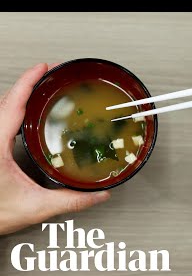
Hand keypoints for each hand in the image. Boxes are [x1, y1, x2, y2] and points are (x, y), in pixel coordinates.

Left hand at [0, 63, 110, 234]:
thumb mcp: (36, 207)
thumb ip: (71, 200)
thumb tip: (97, 194)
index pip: (12, 104)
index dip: (29, 82)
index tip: (43, 68)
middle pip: (6, 101)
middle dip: (29, 84)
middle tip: (49, 73)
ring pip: (1, 109)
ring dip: (21, 96)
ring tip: (41, 89)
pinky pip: (1, 120)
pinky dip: (15, 110)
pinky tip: (27, 115)